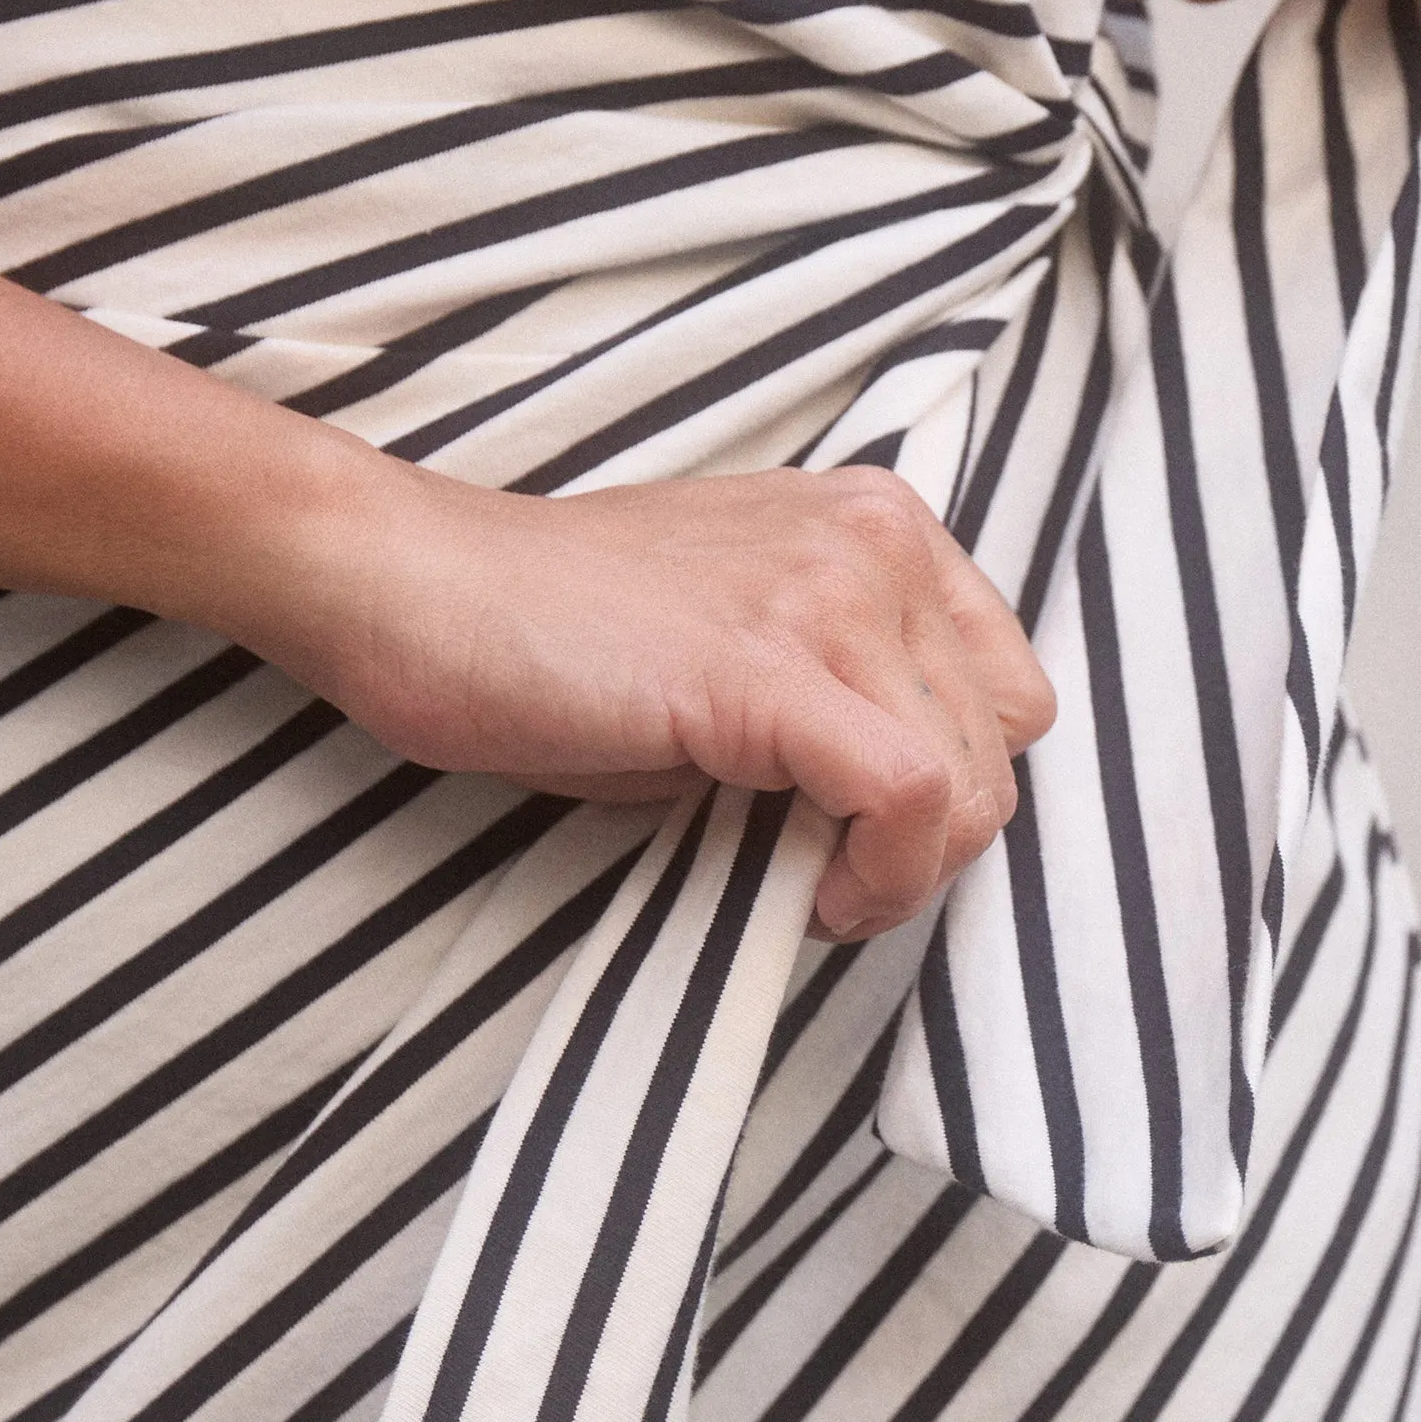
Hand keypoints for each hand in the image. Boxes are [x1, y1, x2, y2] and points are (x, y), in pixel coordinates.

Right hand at [233, 452, 1058, 942]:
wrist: (415, 588)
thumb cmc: (548, 632)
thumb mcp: (737, 638)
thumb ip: (834, 691)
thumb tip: (898, 814)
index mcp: (876, 524)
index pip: (1005, 685)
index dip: (952, 786)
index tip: (861, 838)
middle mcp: (873, 541)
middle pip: (1006, 737)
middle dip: (935, 838)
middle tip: (831, 880)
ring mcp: (828, 595)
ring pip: (969, 778)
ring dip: (903, 868)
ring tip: (807, 890)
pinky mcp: (770, 667)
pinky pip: (906, 794)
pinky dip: (878, 874)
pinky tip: (805, 897)